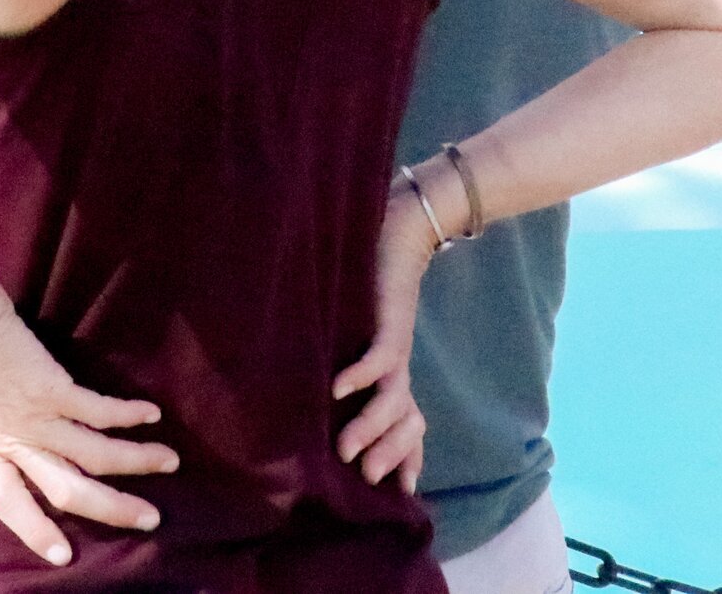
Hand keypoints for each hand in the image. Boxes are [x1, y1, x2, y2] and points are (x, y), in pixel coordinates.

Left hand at [0, 281, 177, 564]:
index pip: (11, 502)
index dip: (38, 530)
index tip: (63, 554)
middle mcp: (13, 440)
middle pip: (70, 491)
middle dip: (112, 509)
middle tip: (147, 517)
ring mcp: (36, 416)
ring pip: (96, 456)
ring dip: (137, 462)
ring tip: (168, 465)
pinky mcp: (53, 385)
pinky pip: (99, 410)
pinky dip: (129, 414)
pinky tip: (152, 415)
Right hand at [332, 183, 437, 491]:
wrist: (401, 231)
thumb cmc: (369, 278)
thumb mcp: (357, 327)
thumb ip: (347, 355)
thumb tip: (314, 381)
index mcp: (392, 372)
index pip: (407, 425)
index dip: (405, 457)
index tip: (399, 490)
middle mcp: (397, 368)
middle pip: (406, 424)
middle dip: (389, 454)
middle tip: (366, 481)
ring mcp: (395, 349)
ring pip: (394, 403)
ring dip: (373, 430)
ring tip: (347, 452)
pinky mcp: (389, 325)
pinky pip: (379, 360)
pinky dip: (361, 377)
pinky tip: (338, 390)